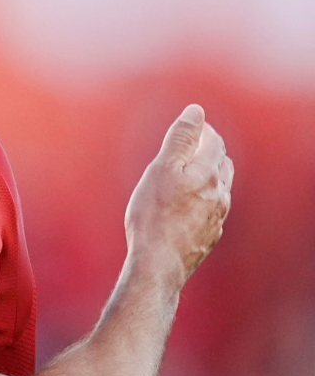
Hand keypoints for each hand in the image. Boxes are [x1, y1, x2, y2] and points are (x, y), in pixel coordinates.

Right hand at [125, 104, 233, 286]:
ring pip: (220, 187)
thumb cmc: (153, 216)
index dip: (201, 129)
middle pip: (221, 162)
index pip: (213, 140)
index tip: (186, 127)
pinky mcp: (210, 236)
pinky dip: (205, 200)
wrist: (159, 263)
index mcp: (208, 172)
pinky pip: (213, 210)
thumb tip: (196, 112)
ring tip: (190, 174)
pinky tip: (190, 206)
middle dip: (208, 150)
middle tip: (188, 146)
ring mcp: (217, 216)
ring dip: (209, 175)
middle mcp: (220, 193)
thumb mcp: (160, 169)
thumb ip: (180, 138)